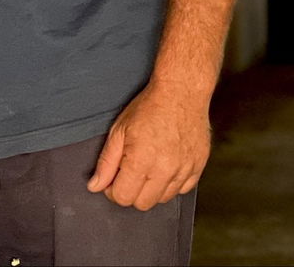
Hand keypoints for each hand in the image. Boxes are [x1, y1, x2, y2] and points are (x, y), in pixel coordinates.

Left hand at [86, 84, 210, 209]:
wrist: (182, 90)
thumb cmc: (149, 106)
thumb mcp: (120, 130)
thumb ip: (106, 162)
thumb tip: (95, 186)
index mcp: (142, 160)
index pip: (123, 197)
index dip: (114, 189)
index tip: (116, 177)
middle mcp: (165, 169)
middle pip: (143, 203)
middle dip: (132, 191)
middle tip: (132, 171)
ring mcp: (184, 168)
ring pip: (163, 199)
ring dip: (153, 188)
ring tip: (151, 165)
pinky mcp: (198, 165)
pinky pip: (183, 189)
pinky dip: (173, 183)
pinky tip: (167, 165)